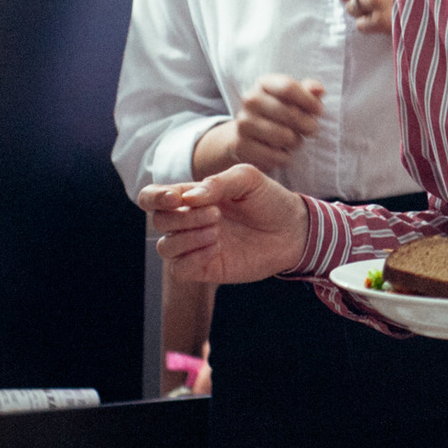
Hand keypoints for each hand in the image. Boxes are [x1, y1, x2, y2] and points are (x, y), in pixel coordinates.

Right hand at [136, 163, 308, 286]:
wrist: (294, 230)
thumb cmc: (269, 200)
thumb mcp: (247, 179)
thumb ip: (217, 183)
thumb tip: (187, 198)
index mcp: (192, 197)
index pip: (153, 197)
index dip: (154, 198)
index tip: (176, 198)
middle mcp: (189, 222)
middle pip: (159, 221)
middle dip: (184, 217)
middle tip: (217, 214)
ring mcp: (195, 246)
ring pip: (165, 246)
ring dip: (188, 237)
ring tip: (217, 230)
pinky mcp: (206, 268)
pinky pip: (180, 269)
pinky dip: (192, 258)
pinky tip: (215, 248)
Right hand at [192, 74, 325, 177]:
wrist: (248, 135)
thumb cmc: (279, 114)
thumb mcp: (293, 99)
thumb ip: (308, 92)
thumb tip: (319, 89)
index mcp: (264, 84)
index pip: (288, 87)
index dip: (309, 101)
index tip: (319, 111)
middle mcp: (250, 100)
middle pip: (290, 113)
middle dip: (308, 124)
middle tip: (312, 130)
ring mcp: (243, 123)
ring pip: (285, 136)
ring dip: (296, 142)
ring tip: (295, 141)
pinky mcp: (241, 145)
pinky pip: (275, 156)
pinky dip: (284, 157)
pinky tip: (281, 152)